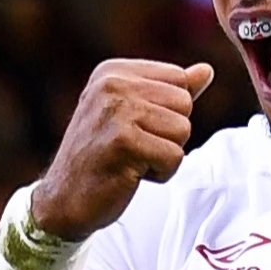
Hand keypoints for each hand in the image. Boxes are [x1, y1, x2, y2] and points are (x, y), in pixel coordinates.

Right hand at [31, 58, 213, 237]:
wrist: (63, 200)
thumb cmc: (102, 158)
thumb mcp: (134, 116)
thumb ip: (170, 92)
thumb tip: (207, 70)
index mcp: (113, 71)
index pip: (179, 80)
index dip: (169, 113)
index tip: (135, 128)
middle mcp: (112, 83)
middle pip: (185, 104)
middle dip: (170, 135)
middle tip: (134, 149)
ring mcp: (116, 110)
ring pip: (183, 130)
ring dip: (165, 155)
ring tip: (132, 161)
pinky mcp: (123, 141)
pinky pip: (174, 156)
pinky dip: (160, 174)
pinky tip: (131, 174)